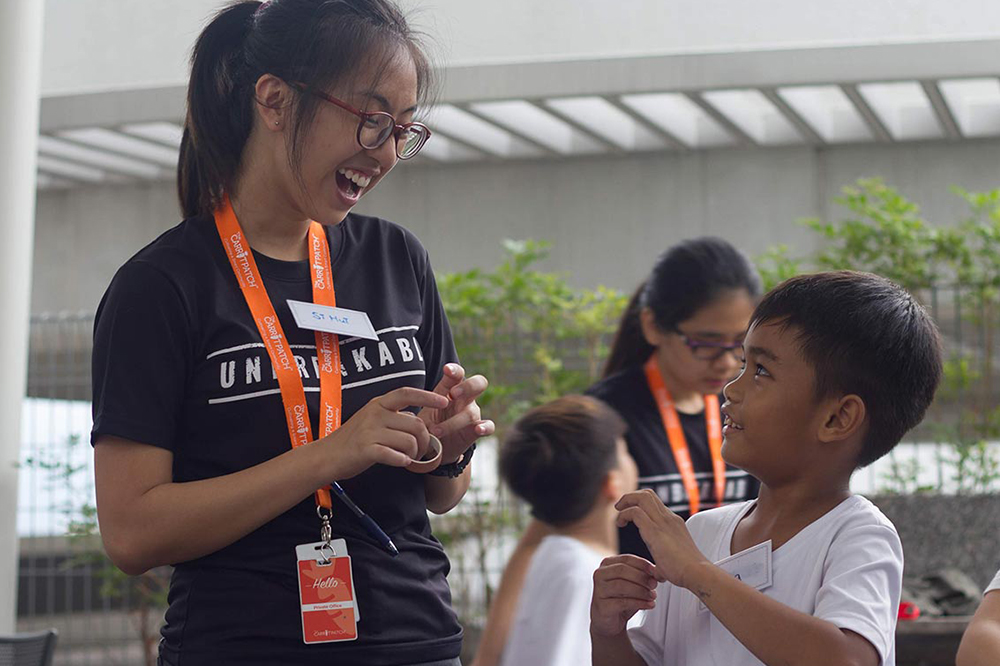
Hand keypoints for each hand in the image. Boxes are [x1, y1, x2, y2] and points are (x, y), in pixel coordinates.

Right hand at [320, 387, 448, 478]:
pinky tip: (402, 463)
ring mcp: (370, 431)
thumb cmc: (353, 440)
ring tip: (410, 458)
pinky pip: (395, 455)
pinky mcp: (366, 449)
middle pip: (415, 424)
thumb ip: (393, 417)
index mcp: (378, 404)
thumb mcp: (372, 419)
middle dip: (425, 440)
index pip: (406, 393)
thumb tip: (418, 422)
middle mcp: (375, 414)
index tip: (445, 401)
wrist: (326, 456)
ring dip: (415, 453)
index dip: (428, 396)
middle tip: (422, 451)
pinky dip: (402, 461)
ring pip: (409, 441)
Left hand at [419, 363, 494, 462]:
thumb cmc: (427, 424)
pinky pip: (488, 426)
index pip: (457, 374)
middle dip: (467, 386)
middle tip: (453, 394)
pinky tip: (478, 429)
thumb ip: (420, 406)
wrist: (433, 450)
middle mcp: (465, 399)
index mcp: (451, 389)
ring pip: (472, 412)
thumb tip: (407, 405)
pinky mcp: (476, 430)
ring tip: (436, 431)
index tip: (447, 370)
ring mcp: (472, 414)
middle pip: (478, 384)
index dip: (455, 370)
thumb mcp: (422, 414)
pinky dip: (485, 427)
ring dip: (454, 421)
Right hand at [590, 554, 659, 637]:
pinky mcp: (602, 606)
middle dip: (641, 577)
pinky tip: (649, 605)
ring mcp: (599, 590)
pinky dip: (639, 603)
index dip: (643, 564)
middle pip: (622, 570)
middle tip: (654, 584)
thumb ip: (641, 575)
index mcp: (607, 564)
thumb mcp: (632, 584)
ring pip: (622, 586)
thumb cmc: (621, 599)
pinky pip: (622, 602)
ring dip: (641, 591)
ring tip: (653, 596)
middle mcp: (600, 574)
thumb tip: (658, 572)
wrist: (609, 622)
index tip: (656, 571)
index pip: (626, 559)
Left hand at [615, 489, 709, 588]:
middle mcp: (668, 517)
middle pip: (647, 493)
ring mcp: (663, 522)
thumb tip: (657, 572)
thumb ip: (663, 563)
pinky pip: (635, 512)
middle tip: (620, 508)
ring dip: (626, 501)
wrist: (697, 573)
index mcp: (673, 522)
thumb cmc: (686, 571)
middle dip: (630, 497)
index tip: (629, 515)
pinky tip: (620, 524)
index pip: (655, 502)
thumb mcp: (672, 560)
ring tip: (618, 514)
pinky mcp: (654, 530)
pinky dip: (624, 515)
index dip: (639, 504)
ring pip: (642, 497)